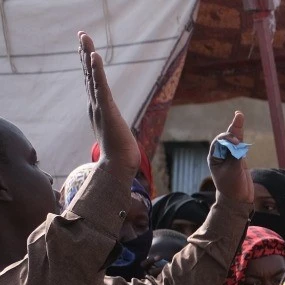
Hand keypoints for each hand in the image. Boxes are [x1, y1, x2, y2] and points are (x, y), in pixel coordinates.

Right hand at [78, 33, 137, 177]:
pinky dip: (97, 71)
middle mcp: (95, 105)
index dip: (88, 65)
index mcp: (98, 108)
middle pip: (89, 74)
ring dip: (88, 55)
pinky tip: (94, 56)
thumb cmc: (120, 153)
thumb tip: (117, 129)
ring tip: (84, 38)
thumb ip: (114, 127)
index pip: (92, 82)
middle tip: (81, 34)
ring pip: (92, 76)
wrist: (119, 166)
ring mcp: (99, 106)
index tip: (85, 49)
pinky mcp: (106, 110)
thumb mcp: (116, 133)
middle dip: (84, 53)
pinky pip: (101, 86)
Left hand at [208, 112, 251, 205]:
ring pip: (233, 140)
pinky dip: (241, 136)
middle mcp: (221, 155)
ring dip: (237, 129)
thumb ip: (235, 157)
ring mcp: (230, 156)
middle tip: (239, 117)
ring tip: (239, 115)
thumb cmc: (233, 188)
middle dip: (232, 129)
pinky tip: (240, 125)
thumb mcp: (233, 172)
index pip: (219, 143)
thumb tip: (238, 144)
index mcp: (214, 158)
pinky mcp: (239, 159)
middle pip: (226, 138)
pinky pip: (240, 145)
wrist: (238, 200)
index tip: (236, 142)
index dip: (227, 139)